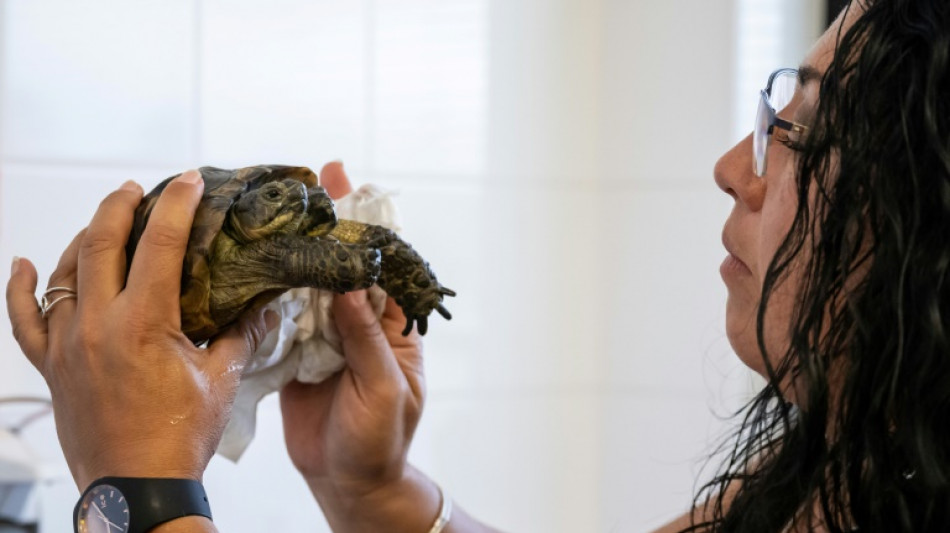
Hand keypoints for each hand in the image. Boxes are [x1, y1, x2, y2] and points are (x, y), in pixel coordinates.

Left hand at [6, 171, 273, 489]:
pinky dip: (20, 288)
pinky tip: (23, 264)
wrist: (136, 487)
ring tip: (104, 220)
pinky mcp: (51, 366)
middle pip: (100, 242)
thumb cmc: (179, 436)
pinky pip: (24, 320)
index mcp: (144, 323)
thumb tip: (264, 306)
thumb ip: (242, 334)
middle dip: (120, 205)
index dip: (175, 204)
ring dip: (83, 238)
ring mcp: (67, 345)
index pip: (159, 243)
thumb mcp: (222, 379)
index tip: (186, 181)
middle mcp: (97, 326)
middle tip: (139, 189)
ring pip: (63, 272)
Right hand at [279, 162, 427, 514]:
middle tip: (306, 183)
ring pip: (309, 287)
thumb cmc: (381, 441)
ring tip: (273, 214)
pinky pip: (282, 318)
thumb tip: (348, 287)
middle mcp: (358, 324)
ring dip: (294, 254)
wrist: (347, 482)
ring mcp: (325, 337)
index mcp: (392, 328)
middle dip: (327, 227)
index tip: (351, 184)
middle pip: (342, 267)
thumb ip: (366, 341)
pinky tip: (252, 265)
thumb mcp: (385, 390)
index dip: (369, 226)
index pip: (383, 267)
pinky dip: (269, 293)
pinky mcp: (295, 355)